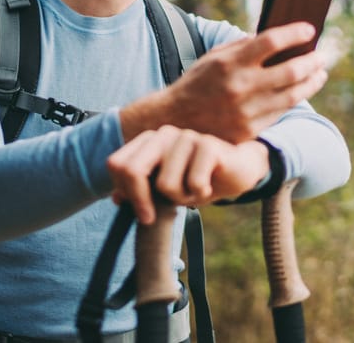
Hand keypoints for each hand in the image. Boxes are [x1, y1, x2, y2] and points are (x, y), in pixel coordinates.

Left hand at [107, 125, 269, 223]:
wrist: (237, 170)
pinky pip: (192, 183)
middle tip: (150, 218)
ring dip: (181, 198)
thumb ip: (141, 190)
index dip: (123, 191)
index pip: (116, 164)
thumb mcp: (165, 189)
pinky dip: (200, 194)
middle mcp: (164, 134)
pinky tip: (209, 185)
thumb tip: (117, 198)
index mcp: (148, 141)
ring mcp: (186, 137)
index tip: (139, 211)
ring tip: (194, 190)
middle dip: (140, 200)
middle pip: (132, 170)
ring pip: (165, 184)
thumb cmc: (198, 179)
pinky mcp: (207, 145)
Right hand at [120, 22, 328, 143]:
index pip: (271, 41)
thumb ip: (243, 46)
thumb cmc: (199, 83)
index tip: (310, 28)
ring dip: (312, 81)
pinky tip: (302, 89)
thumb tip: (276, 37)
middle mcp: (240, 87)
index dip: (294, 32)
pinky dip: (295, 98)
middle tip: (323, 54)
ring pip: (292, 95)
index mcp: (230, 63)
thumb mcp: (214, 57)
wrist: (175, 121)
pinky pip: (281, 112)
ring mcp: (246, 112)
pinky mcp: (249, 130)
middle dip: (312, 60)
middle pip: (290, 70)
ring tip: (320, 72)